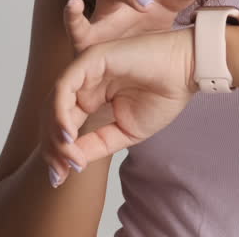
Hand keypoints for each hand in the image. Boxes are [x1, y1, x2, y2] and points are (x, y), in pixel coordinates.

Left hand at [41, 28, 196, 184]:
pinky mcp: (90, 58)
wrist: (187, 71)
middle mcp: (84, 82)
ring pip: (53, 103)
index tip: (59, 180)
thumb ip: (97, 144)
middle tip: (57, 175)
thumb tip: (72, 162)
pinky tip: (68, 136)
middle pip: (52, 116)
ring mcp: (85, 69)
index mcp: (91, 97)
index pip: (63, 125)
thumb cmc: (164, 96)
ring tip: (66, 158)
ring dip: (55, 134)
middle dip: (51, 148)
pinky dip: (61, 113)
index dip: (57, 152)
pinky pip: (64, 88)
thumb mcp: (125, 131)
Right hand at [63, 0, 223, 55]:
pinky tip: (74, 3)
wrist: (115, 86)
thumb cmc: (146, 60)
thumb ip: (199, 45)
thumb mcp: (176, 49)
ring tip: (142, 2)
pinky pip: (76, 22)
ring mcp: (107, 16)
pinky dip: (72, 13)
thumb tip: (235, 44)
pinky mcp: (86, 36)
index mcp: (158, 6)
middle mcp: (131, 2)